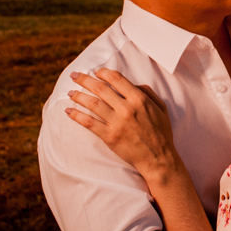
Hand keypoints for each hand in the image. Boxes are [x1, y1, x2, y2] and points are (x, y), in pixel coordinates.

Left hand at [65, 68, 180, 182]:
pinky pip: (89, 123)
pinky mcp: (109, 136)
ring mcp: (117, 123)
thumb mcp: (161, 107)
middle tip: (74, 76)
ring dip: (78, 96)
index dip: (103, 72)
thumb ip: (147, 92)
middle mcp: (126, 108)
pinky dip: (77, 116)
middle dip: (85, 80)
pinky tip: (69, 111)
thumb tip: (132, 84)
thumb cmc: (161, 132)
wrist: (158, 158)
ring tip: (70, 92)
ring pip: (92, 104)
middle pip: (100, 88)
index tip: (95, 72)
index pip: (116, 79)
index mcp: (139, 99)